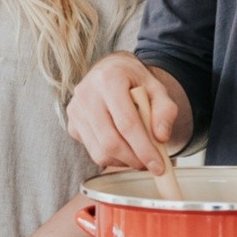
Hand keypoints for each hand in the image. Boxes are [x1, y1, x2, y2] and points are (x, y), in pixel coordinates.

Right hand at [66, 51, 180, 173]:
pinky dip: (111, 157)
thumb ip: (165, 111)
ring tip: (138, 155)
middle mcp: (86, 93)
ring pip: (100, 152)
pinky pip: (93, 151)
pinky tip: (123, 146)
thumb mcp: (157, 89)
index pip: (127, 123)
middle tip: (150, 165)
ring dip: (123, 161)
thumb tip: (161, 138)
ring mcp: (75, 110)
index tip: (158, 166)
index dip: (144, 148)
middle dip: (134, 159)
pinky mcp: (72, 124)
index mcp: (109, 79)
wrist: (110, 71)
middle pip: (110, 141)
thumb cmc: (134, 81)